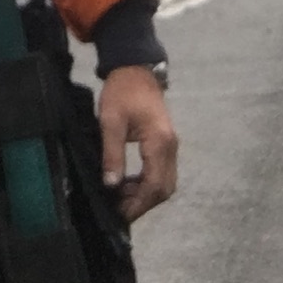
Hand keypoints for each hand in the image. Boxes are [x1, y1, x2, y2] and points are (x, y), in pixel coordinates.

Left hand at [98, 67, 177, 224]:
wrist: (135, 67)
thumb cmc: (121, 91)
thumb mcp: (110, 121)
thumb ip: (112, 154)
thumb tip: (111, 185)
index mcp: (160, 142)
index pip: (154, 185)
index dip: (138, 204)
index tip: (119, 214)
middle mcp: (171, 147)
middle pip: (164, 188)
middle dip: (142, 203)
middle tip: (118, 211)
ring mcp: (171, 146)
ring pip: (165, 182)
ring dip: (145, 195)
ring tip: (120, 198)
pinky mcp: (166, 144)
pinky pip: (162, 172)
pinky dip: (147, 183)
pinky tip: (128, 184)